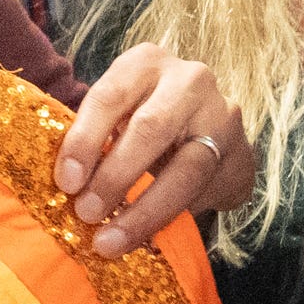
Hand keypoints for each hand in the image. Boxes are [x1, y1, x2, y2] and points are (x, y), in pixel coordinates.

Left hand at [54, 40, 256, 256]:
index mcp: (144, 63)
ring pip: (187, 168)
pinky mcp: (239, 153)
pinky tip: (144, 237)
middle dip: (115, 176)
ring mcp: (220, 114)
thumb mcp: (118, 113)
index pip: (109, 97)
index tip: (66, 182)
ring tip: (111, 240)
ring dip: (145, 210)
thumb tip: (64, 185)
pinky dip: (169, 218)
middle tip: (86, 213)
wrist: (209, 129)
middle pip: (151, 128)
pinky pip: (204, 191)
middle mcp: (188, 80)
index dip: (85, 141)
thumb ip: (95, 137)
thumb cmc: (145, 116)